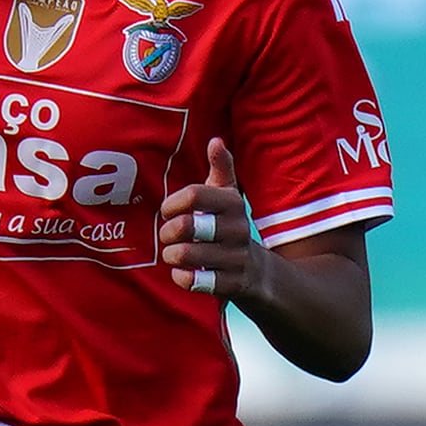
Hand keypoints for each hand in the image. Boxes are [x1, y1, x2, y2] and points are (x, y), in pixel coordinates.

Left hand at [158, 138, 264, 301]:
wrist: (259, 272)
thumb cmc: (230, 227)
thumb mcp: (229, 196)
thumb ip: (221, 168)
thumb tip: (216, 141)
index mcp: (233, 203)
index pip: (194, 194)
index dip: (172, 203)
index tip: (167, 211)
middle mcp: (237, 229)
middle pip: (187, 225)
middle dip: (168, 232)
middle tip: (166, 235)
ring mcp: (235, 258)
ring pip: (187, 254)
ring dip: (171, 255)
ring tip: (172, 254)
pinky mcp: (231, 284)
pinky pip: (195, 281)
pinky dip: (182, 277)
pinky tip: (182, 273)